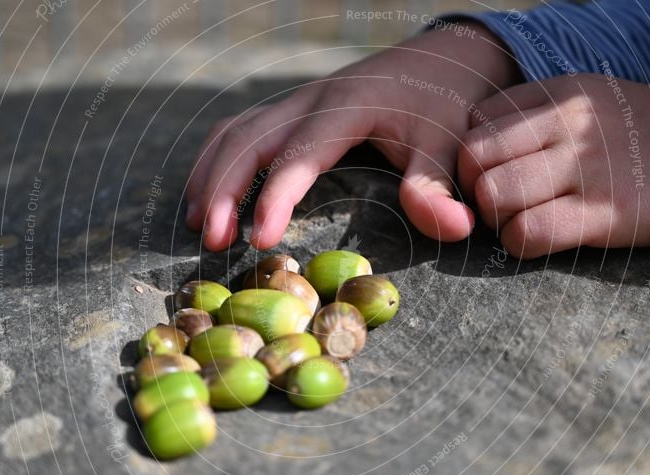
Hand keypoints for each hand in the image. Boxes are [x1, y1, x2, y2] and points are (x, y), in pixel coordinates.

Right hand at [187, 24, 518, 250]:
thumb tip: (451, 228)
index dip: (276, 197)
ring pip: (235, 132)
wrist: (446, 57)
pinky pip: (242, 130)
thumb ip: (440, 185)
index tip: (260, 240)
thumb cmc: (449, 103)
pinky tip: (211, 195)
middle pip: (248, 138)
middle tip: (212, 241)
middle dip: (224, 189)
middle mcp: (312, 99)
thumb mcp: (451, 143)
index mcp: (347, 106)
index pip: (299, 154)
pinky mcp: (296, 112)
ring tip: (198, 224)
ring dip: (211, 175)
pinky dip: (219, 162)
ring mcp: (299, 102)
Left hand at [458, 73, 649, 258]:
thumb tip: (487, 156)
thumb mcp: (600, 107)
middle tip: (504, 206)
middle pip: (472, 158)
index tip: (498, 176)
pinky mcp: (604, 213)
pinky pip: (525, 233)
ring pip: (491, 195)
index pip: (477, 123)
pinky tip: (543, 241)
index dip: (477, 158)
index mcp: (564, 91)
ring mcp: (586, 165)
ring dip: (498, 220)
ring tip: (526, 222)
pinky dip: (521, 245)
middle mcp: (568, 122)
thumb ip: (543, 121)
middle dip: (476, 190)